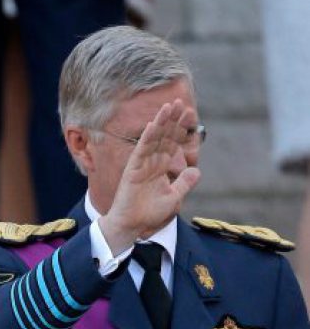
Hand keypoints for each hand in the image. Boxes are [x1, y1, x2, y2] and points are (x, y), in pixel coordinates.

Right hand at [100, 99, 200, 253]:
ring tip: (169, 106)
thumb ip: (184, 183)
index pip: (173, 143)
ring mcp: (142, 163)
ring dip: (161, 122)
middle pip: (164, 136)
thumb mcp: (173, 197)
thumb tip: (197, 171)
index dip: (181, 128)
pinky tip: (153, 124)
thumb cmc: (148, 214)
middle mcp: (152, 161)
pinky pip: (141, 150)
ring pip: (153, 138)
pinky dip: (147, 137)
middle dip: (173, 120)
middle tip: (181, 103)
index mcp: (162, 166)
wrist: (131, 225)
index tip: (190, 114)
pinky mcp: (133, 168)